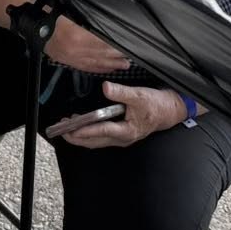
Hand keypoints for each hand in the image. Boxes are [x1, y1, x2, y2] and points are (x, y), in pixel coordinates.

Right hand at [42, 19, 129, 73]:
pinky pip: (87, 68)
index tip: (129, 44)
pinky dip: (98, 69)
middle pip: (103, 54)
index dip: (117, 44)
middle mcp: (77, 50)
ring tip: (124, 65)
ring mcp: (72, 58)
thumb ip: (88, 16)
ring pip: (97, 63)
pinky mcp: (68, 62)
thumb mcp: (71, 11)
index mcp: (79, 36)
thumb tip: (106, 18)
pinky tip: (107, 69)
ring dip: (112, 65)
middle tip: (132, 56)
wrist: (35, 27)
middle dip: (118, 56)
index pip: (104, 42)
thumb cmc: (51, 16)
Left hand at [60, 83, 185, 148]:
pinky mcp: (120, 134)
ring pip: (96, 141)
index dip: (85, 130)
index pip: (101, 131)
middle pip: (94, 141)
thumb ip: (121, 93)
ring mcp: (120, 138)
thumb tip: (106, 88)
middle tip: (61, 130)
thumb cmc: (156, 105)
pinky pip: (100, 137)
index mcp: (127, 131)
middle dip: (77, 136)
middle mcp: (122, 138)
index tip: (71, 129)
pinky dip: (89, 133)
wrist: (169, 111)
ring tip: (67, 127)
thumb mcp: (139, 95)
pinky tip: (81, 125)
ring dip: (81, 136)